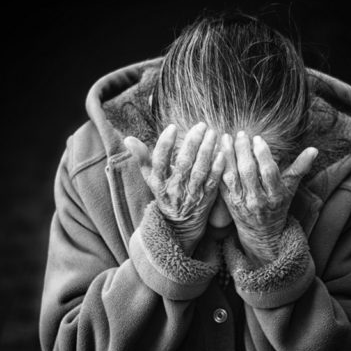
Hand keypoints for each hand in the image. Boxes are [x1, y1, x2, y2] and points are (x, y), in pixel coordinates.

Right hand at [124, 122, 224, 255]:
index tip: (172, 127)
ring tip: (212, 133)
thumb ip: (142, 157)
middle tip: (201, 125)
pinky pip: (213, 182)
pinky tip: (222, 153)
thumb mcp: (150, 178)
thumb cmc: (164, 194)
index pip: (159, 161)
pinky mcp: (206, 198)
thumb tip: (128, 139)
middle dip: (192, 142)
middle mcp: (174, 188)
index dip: (165, 144)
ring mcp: (191, 194)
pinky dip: (218, 168)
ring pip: (199, 170)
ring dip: (207, 151)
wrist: (180, 224)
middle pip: (183, 163)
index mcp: (158, 182)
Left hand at [219, 130, 316, 265]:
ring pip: (232, 176)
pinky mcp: (228, 202)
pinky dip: (218, 167)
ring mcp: (241, 202)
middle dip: (243, 151)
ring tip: (226, 138)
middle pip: (248, 172)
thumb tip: (314, 150)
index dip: (263, 154)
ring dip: (228, 156)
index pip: (269, 172)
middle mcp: (257, 200)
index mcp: (275, 195)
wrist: (261, 233)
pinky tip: (216, 152)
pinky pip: (221, 183)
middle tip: (241, 134)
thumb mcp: (290, 189)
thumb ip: (300, 168)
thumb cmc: (278, 206)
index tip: (257, 138)